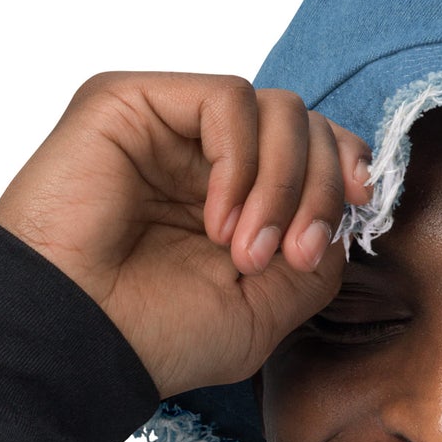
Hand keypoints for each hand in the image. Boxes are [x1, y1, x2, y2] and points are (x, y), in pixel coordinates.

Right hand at [0, 72, 371, 397]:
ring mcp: (166, 128)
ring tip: (246, 251)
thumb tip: (345, 213)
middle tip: (293, 255)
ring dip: (282, 184)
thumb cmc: (156, 337)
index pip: (313, 150)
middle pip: (305, 124)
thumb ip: (315, 258)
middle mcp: (201, 158)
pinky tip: (215, 219)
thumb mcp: (264, 311)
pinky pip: (226, 99)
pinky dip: (242, 161)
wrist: (77, 342)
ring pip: (275, 108)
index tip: (364, 207)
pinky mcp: (129, 102)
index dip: (347, 169)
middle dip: (320, 189)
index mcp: (233, 200)